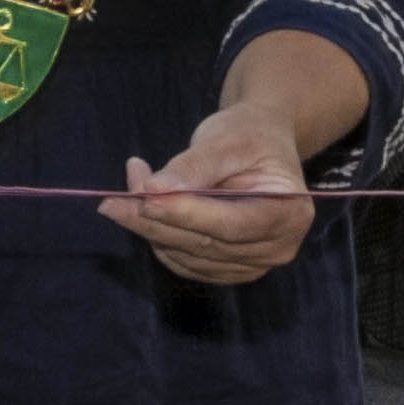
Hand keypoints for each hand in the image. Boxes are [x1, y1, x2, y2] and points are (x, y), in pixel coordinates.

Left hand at [104, 104, 314, 285]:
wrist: (259, 144)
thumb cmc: (250, 134)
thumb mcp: (228, 138)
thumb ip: (195, 165)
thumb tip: (155, 189)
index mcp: (290, 214)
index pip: (232, 224)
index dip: (187, 214)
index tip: (145, 198)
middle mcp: (277, 248)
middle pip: (206, 244)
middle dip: (156, 220)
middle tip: (113, 198)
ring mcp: (252, 265)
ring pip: (188, 255)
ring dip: (150, 227)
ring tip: (130, 187)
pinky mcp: (226, 269)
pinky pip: (183, 262)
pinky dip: (159, 238)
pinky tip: (145, 208)